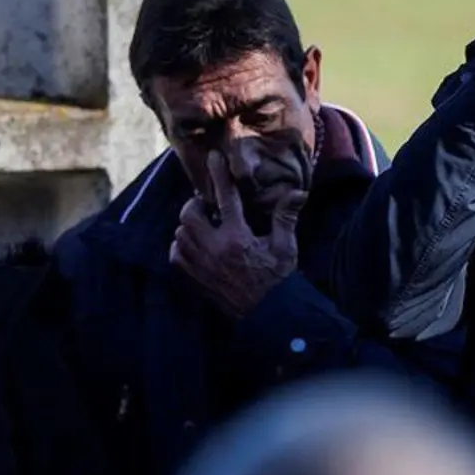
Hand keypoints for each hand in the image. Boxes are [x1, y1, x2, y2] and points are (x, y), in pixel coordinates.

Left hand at [170, 151, 306, 317]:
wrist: (267, 316)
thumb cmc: (278, 279)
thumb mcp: (285, 247)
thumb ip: (285, 217)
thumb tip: (298, 192)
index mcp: (238, 238)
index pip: (225, 199)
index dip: (219, 175)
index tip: (213, 158)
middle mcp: (215, 250)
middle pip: (189, 215)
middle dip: (195, 204)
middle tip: (207, 205)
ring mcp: (201, 266)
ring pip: (180, 234)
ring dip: (188, 225)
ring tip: (203, 224)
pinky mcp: (195, 279)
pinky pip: (176, 255)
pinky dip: (180, 246)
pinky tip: (194, 244)